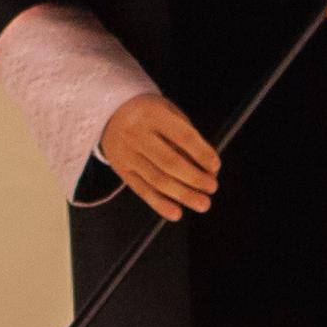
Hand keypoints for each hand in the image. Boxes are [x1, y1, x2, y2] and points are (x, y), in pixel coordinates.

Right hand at [103, 94, 218, 220]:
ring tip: (203, 203)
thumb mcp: (169, 112)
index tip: (215, 166)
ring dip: (183, 195)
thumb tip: (207, 169)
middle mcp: (137, 134)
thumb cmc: (150, 114)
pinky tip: (176, 213)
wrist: (110, 113)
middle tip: (212, 188)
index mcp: (153, 115)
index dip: (202, 154)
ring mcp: (127, 154)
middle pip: (170, 162)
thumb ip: (187, 137)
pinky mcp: (121, 170)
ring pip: (157, 180)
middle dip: (195, 179)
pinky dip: (160, 204)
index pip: (183, 137)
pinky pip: (142, 190)